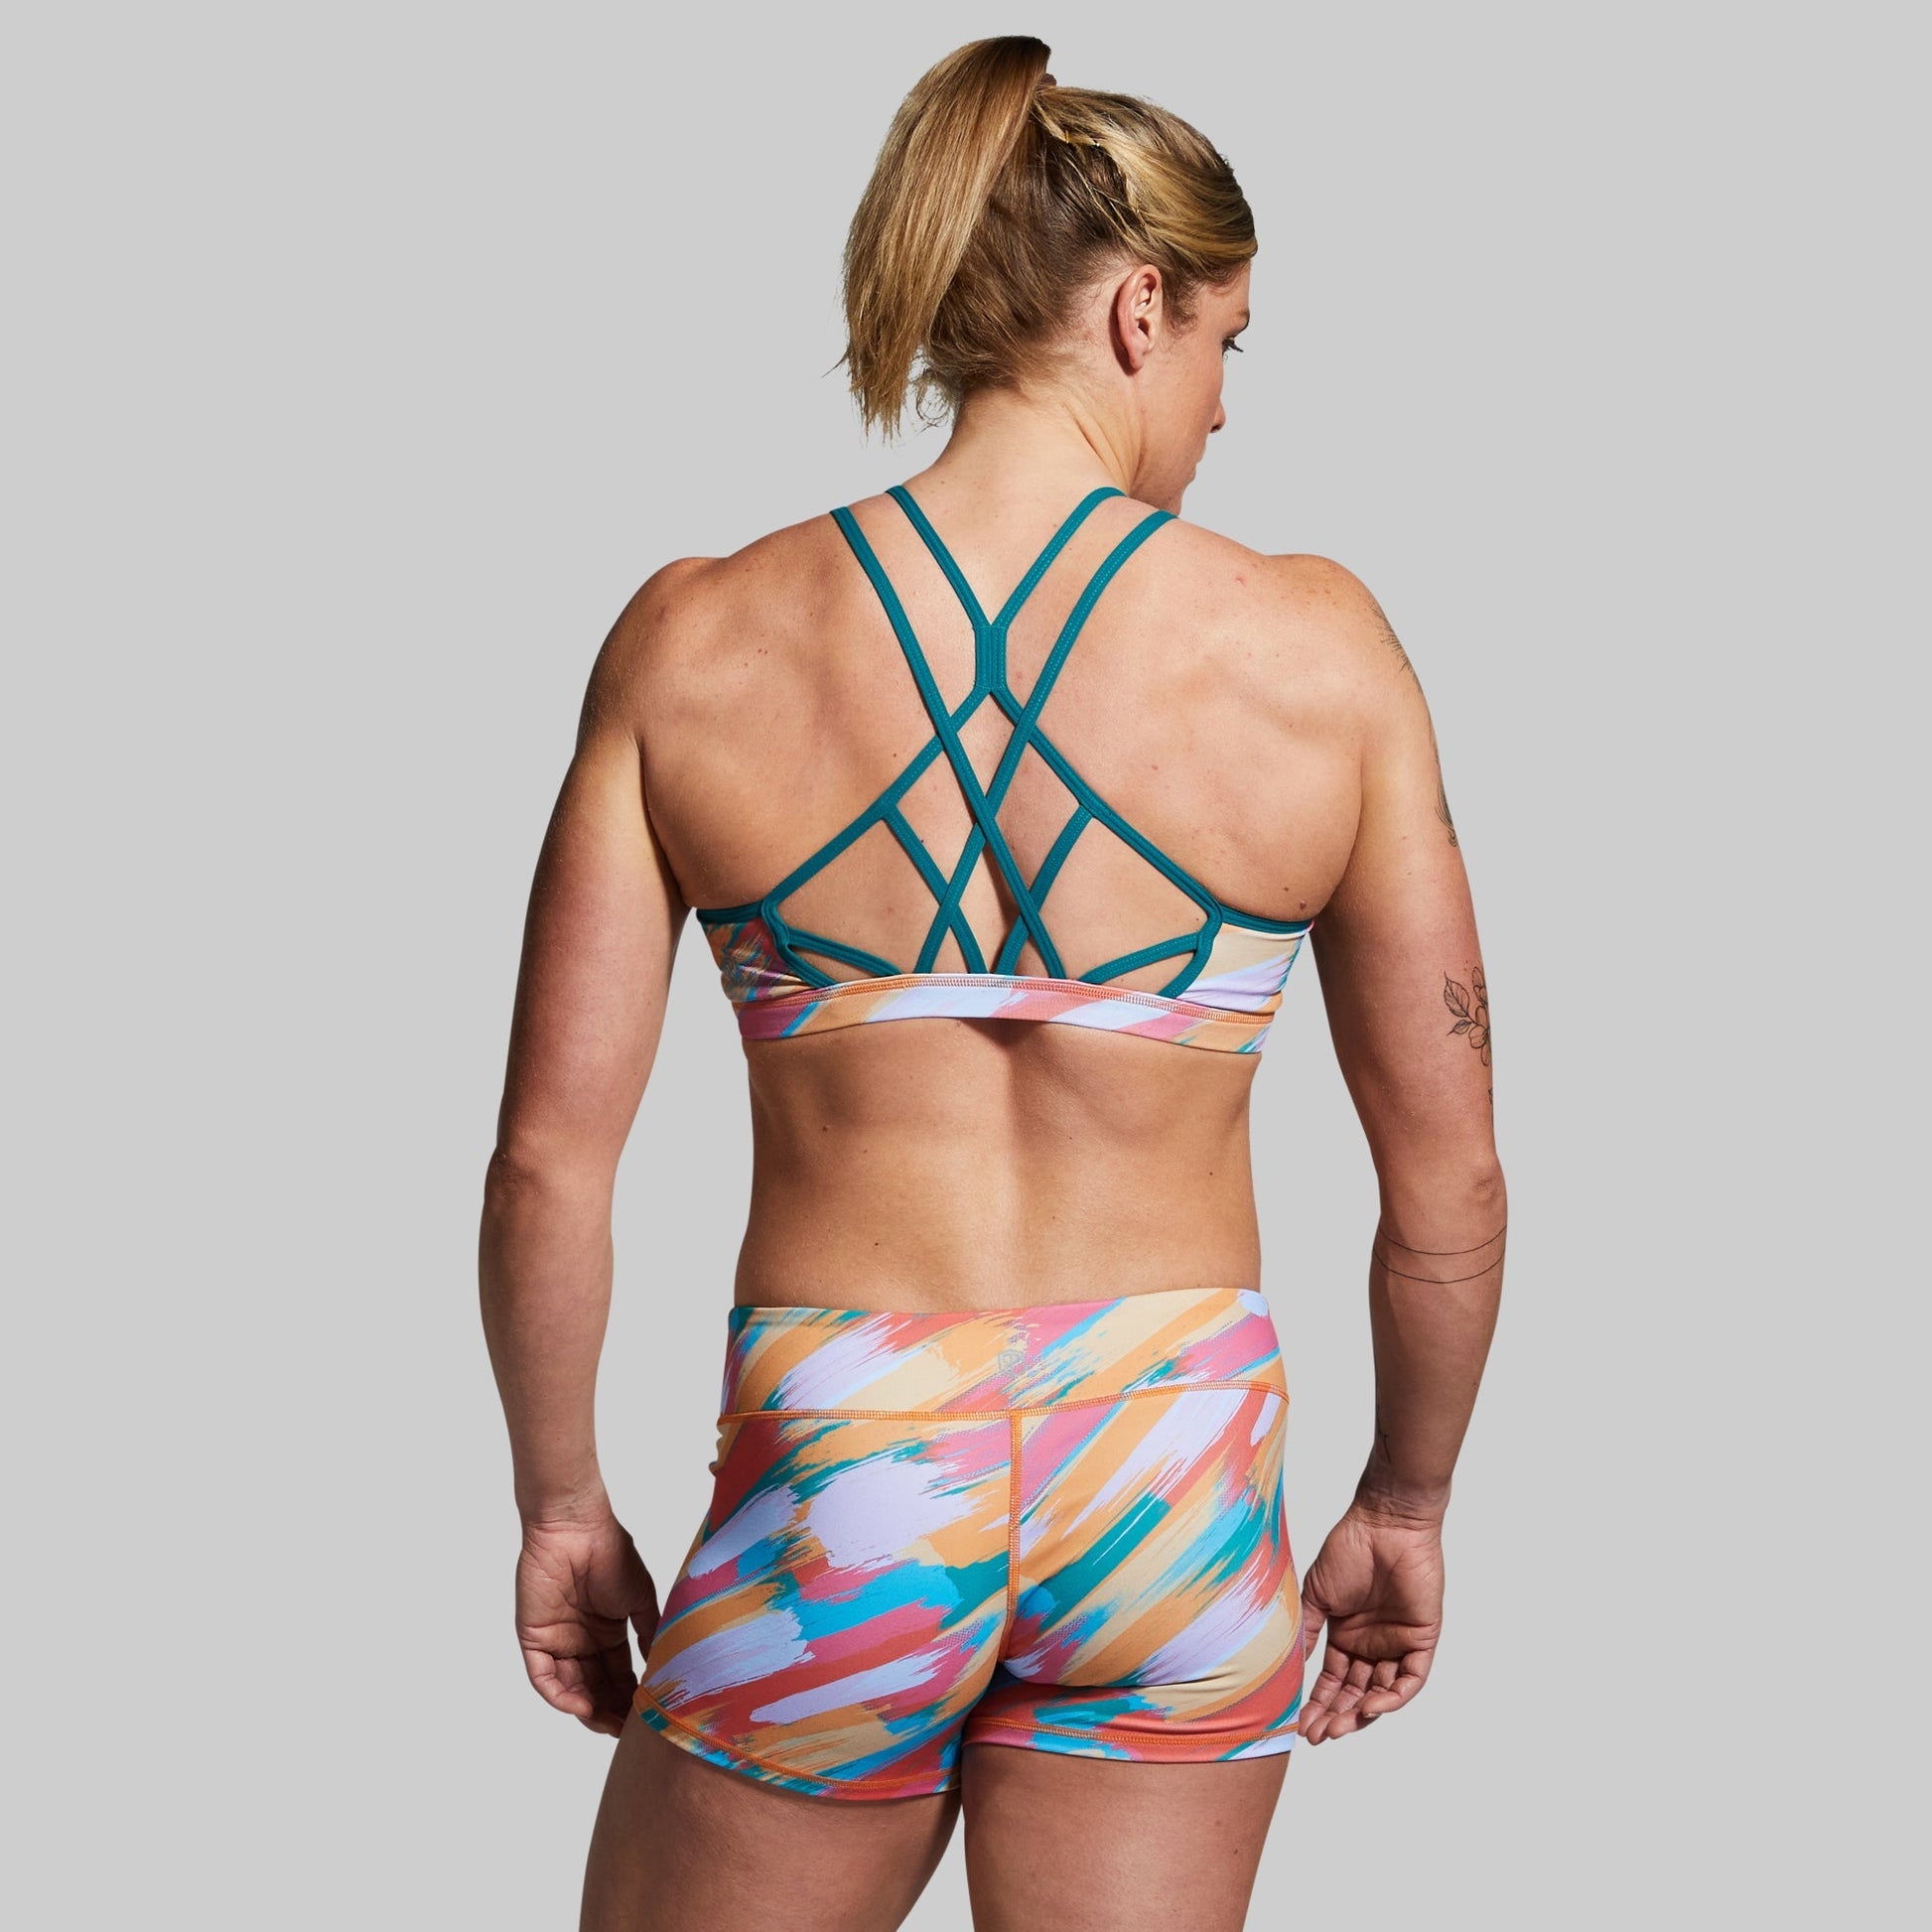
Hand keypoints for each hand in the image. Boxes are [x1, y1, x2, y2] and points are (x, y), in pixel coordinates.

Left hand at [515, 1513, 659, 1737]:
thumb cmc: (611, 1553)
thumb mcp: (640, 1597)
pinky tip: (581, 1705)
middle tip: (626, 1731)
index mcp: (607, 1631)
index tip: (644, 1717)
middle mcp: (581, 1640)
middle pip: (595, 1686)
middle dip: (609, 1711)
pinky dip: (560, 1695)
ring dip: (586, 1709)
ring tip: (607, 1725)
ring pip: (570, 1687)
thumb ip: (648, 1632)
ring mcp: (557, 1641)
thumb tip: (661, 1666)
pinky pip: (543, 1676)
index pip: (618, 1674)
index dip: (629, 1697)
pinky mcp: (533, 1638)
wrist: (577, 1527)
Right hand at [1298, 1503, 1443, 1744]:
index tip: (1300, 1724)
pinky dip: (1392, 1698)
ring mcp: (1397, 1644)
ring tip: (1338, 1728)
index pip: (1333, 1681)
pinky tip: (1370, 1706)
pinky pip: (1410, 1680)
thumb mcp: (1317, 1595)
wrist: (1384, 1524)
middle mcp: (1372, 1645)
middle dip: (1336, 1716)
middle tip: (1317, 1735)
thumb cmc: (1348, 1550)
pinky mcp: (1422, 1640)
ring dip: (1360, 1714)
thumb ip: (1307, 1631)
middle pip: (1355, 1693)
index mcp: (1347, 1635)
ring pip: (1381, 1692)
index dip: (1318, 1704)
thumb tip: (1291, 1668)